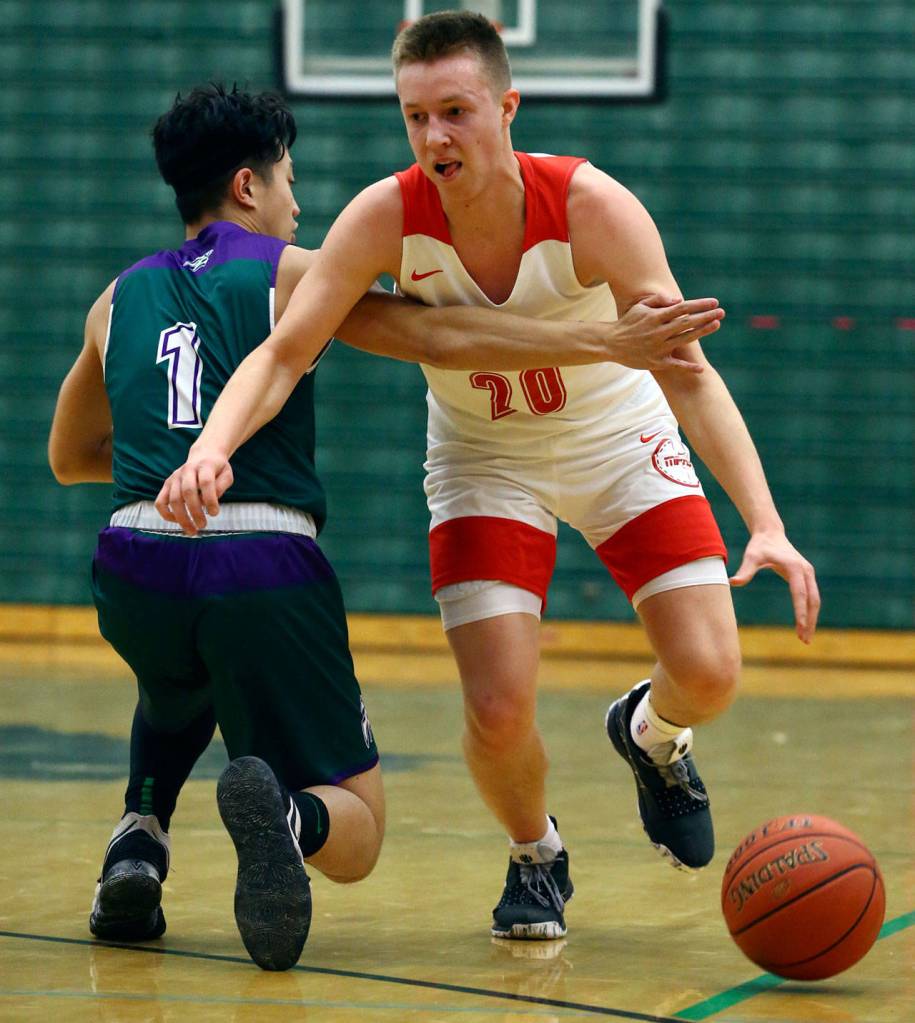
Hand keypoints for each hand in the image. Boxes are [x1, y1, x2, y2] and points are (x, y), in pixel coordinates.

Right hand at [155, 447, 233, 535]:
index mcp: (204, 466)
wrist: (204, 455)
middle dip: (195, 512)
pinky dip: (166, 514)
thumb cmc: (217, 469)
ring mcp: (175, 477)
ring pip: (173, 499)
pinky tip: (178, 522)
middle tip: (203, 526)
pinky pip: (160, 502)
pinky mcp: (167, 484)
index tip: (214, 513)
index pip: (205, 482)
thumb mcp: (226, 475)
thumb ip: (221, 486)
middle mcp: (187, 470)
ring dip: (182, 518)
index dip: (210, 499)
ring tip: (192, 531)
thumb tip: (211, 501)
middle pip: (187, 491)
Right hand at [610, 294, 724, 371]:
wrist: (610, 344)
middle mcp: (658, 331)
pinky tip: (701, 368)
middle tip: (722, 312)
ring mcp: (658, 347)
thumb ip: (658, 301)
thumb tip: (679, 300)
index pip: (682, 308)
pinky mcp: (656, 362)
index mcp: (655, 317)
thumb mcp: (640, 306)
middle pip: (687, 322)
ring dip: (702, 332)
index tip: (714, 302)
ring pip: (684, 339)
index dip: (699, 305)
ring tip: (717, 325)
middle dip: (706, 316)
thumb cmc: (628, 323)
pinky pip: (675, 365)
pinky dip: (687, 367)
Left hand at [730, 531, 820, 642]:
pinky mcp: (807, 576)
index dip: (800, 611)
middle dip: (809, 621)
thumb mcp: (751, 557)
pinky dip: (809, 611)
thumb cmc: (759, 546)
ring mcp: (809, 573)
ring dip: (811, 619)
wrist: (770, 533)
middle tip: (804, 640)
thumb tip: (732, 583)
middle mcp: (806, 570)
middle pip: (812, 600)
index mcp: (795, 567)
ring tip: (805, 638)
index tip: (800, 627)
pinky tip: (804, 624)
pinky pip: (811, 597)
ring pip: (814, 600)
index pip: (800, 593)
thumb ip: (745, 571)